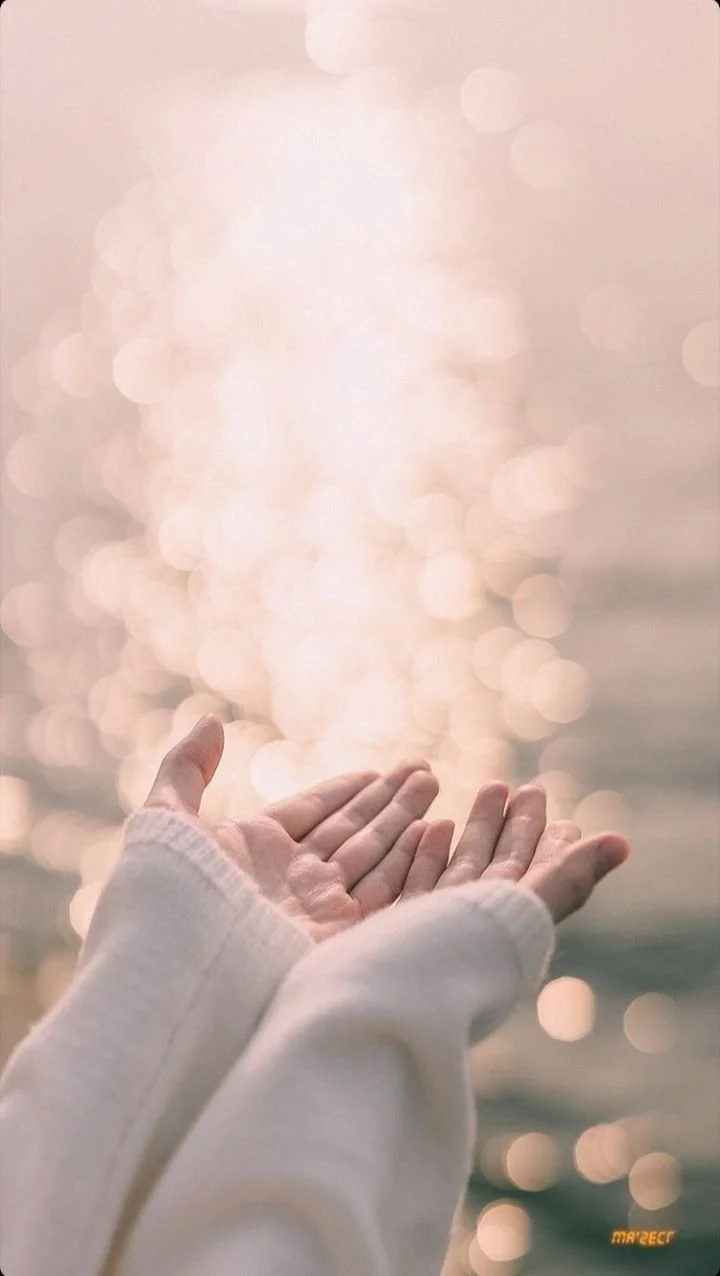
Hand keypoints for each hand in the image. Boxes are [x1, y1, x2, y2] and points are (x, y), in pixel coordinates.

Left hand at [142, 715, 444, 940]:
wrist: (182, 971)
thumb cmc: (170, 895)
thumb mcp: (166, 820)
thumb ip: (186, 768)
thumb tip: (211, 720)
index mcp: (254, 850)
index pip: (311, 811)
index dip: (345, 789)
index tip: (378, 769)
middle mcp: (291, 879)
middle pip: (349, 829)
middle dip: (388, 799)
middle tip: (424, 769)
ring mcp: (319, 908)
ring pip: (373, 853)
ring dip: (406, 819)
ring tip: (433, 783)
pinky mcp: (343, 938)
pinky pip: (388, 890)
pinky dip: (414, 861)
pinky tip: (435, 830)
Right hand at [400, 782, 628, 922]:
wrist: (415, 982)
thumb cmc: (479, 939)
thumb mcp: (534, 899)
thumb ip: (573, 871)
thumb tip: (624, 843)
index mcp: (518, 919)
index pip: (544, 875)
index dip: (557, 848)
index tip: (566, 822)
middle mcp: (485, 920)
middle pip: (508, 864)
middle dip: (520, 827)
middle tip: (532, 789)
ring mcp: (444, 920)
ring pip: (468, 864)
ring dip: (481, 826)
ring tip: (493, 787)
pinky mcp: (406, 922)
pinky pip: (422, 881)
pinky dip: (429, 852)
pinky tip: (434, 825)